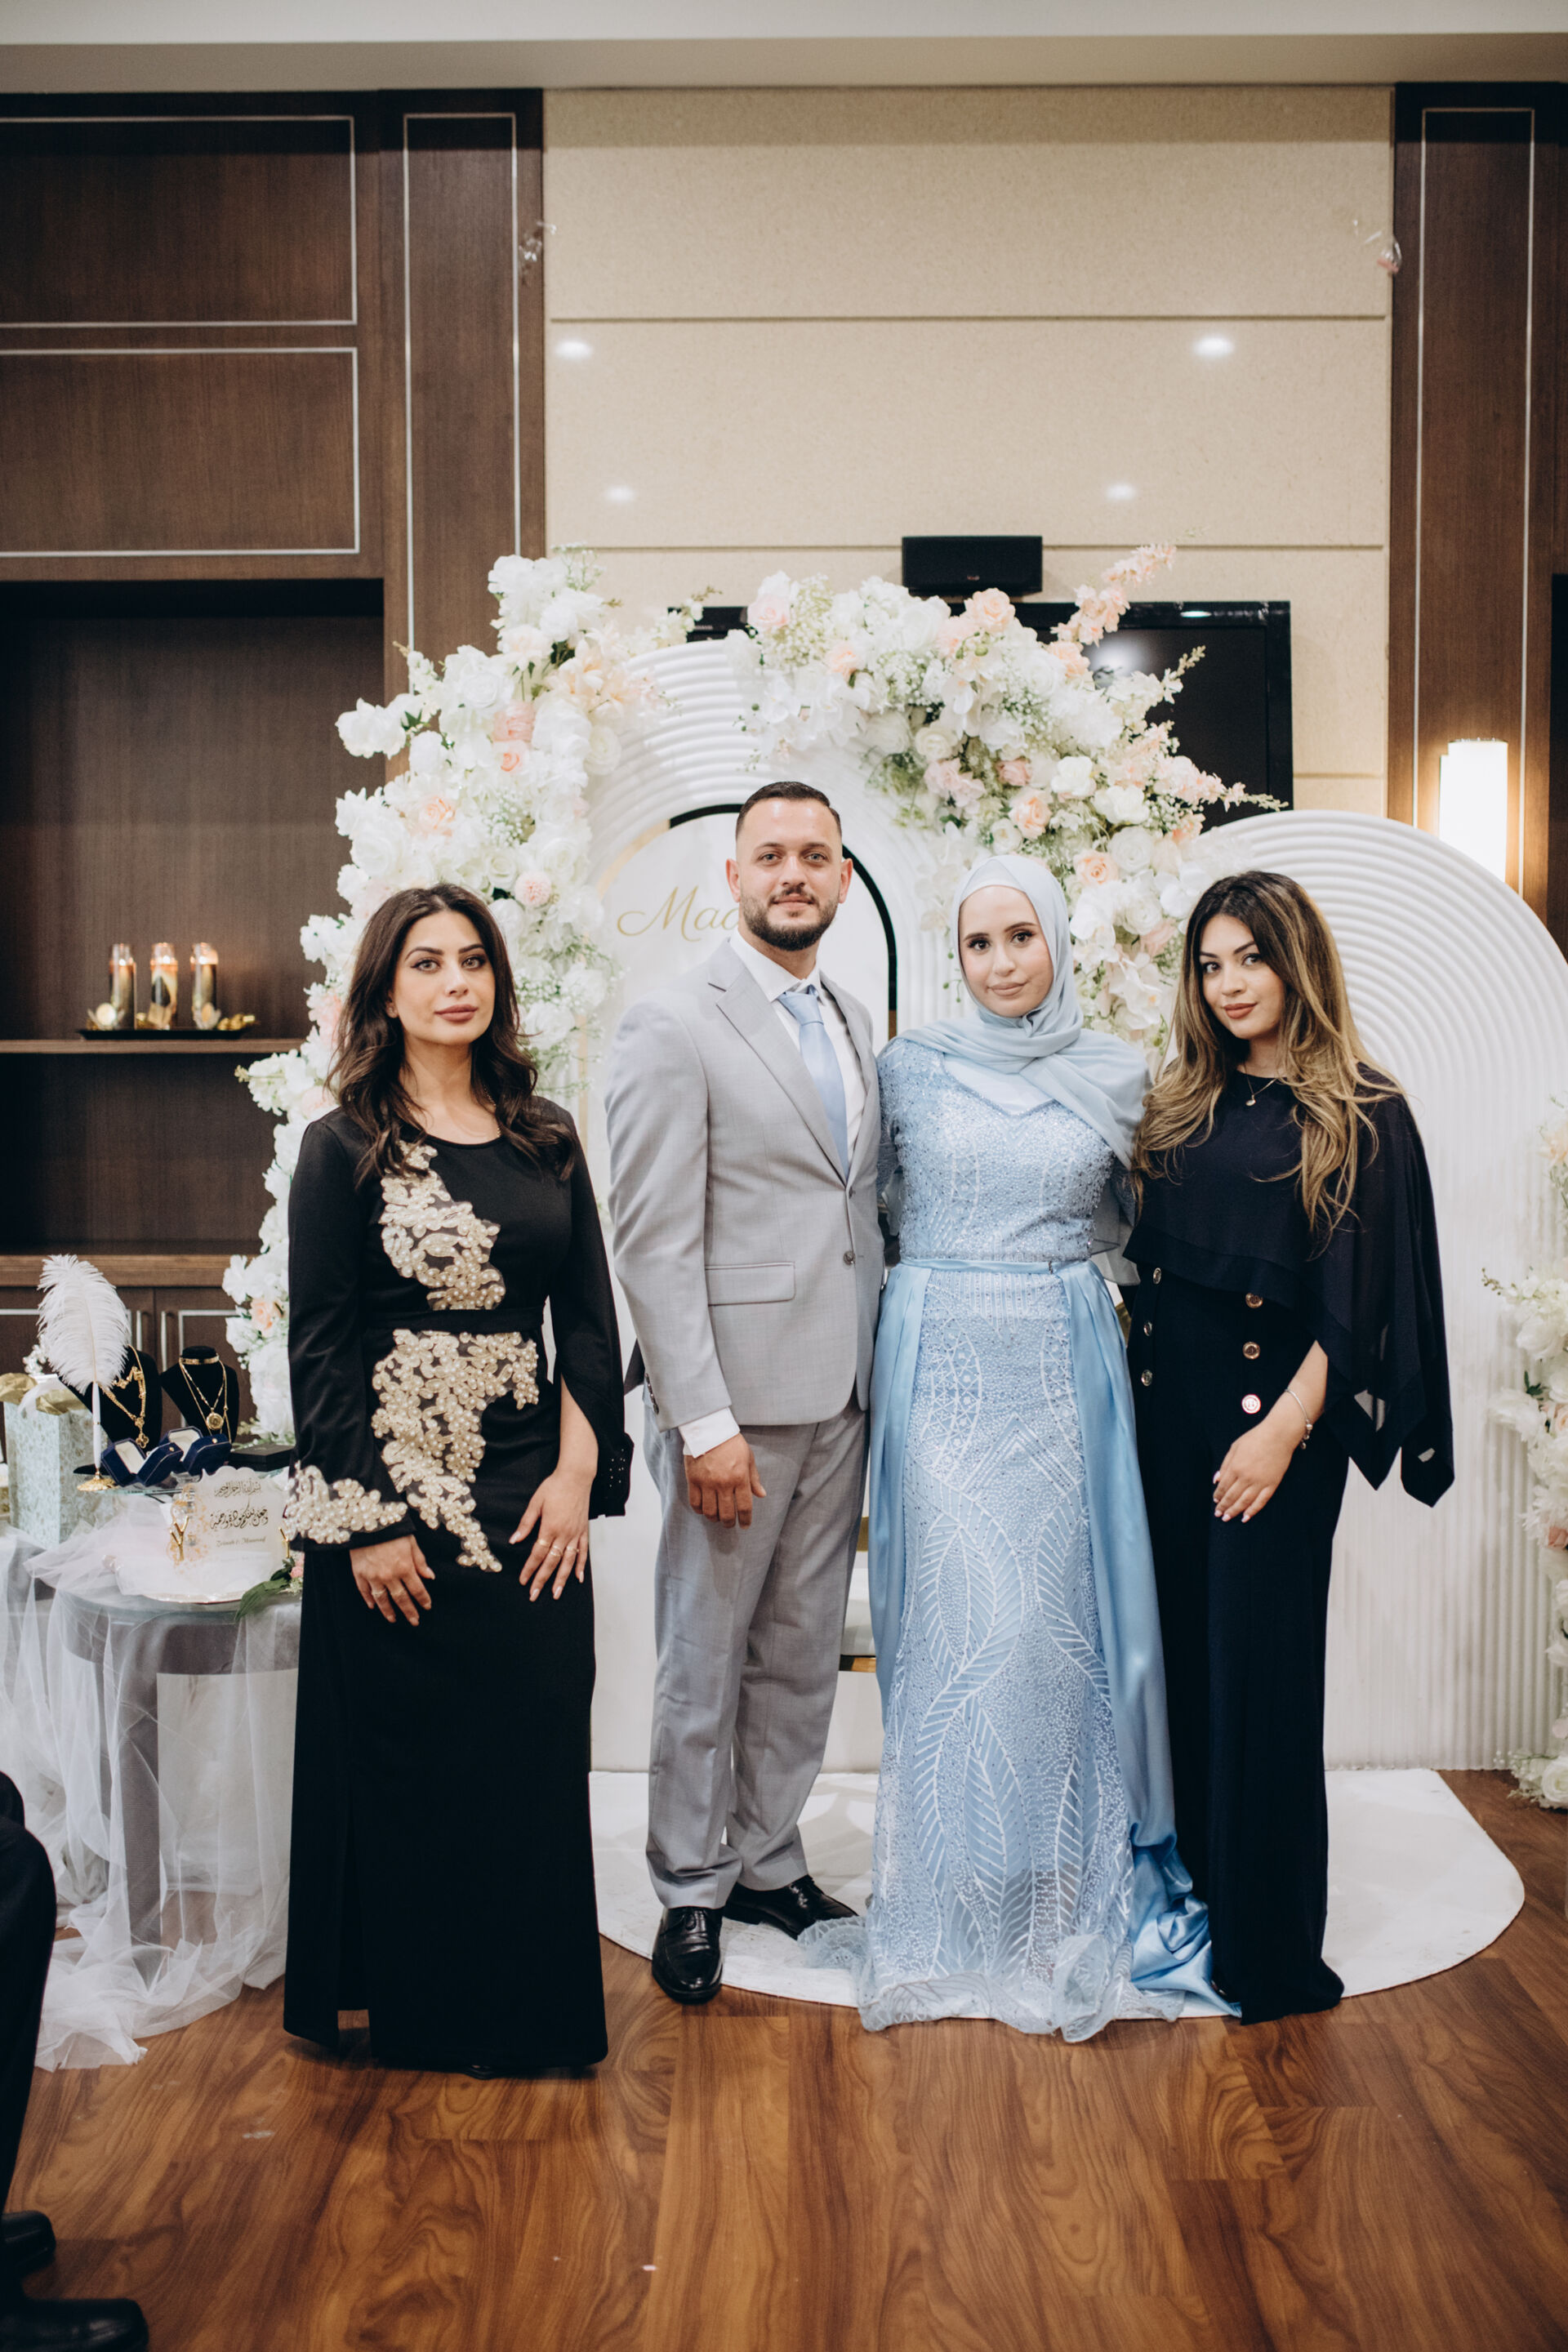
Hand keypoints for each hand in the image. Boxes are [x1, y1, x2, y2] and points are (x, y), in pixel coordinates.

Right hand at [350, 1534, 432, 1624]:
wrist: (368, 1521)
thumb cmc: (392, 1530)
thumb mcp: (411, 1542)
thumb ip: (420, 1561)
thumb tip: (430, 1577)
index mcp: (404, 1567)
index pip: (417, 1589)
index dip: (423, 1600)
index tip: (427, 1607)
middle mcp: (389, 1576)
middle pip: (401, 1599)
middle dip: (409, 1612)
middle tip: (414, 1622)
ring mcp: (373, 1576)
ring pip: (382, 1599)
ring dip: (388, 1611)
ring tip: (393, 1619)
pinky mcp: (359, 1574)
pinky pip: (364, 1591)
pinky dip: (368, 1600)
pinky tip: (372, 1606)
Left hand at [511, 1468, 592, 1598]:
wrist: (576, 1477)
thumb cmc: (554, 1487)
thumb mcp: (536, 1503)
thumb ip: (526, 1523)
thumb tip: (515, 1540)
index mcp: (550, 1528)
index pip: (537, 1554)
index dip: (529, 1569)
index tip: (523, 1581)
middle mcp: (564, 1534)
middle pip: (551, 1563)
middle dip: (542, 1580)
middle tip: (535, 1595)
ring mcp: (575, 1534)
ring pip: (568, 1562)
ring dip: (562, 1579)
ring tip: (556, 1593)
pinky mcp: (583, 1531)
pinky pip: (583, 1552)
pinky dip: (581, 1566)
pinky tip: (578, 1578)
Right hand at [684, 1434, 766, 1527]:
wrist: (709, 1429)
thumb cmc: (731, 1442)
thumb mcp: (748, 1458)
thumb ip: (754, 1478)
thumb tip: (761, 1494)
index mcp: (739, 1478)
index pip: (744, 1507)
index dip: (745, 1520)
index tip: (745, 1525)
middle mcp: (723, 1483)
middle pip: (726, 1513)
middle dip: (729, 1523)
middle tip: (730, 1524)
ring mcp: (707, 1483)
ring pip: (710, 1511)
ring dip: (714, 1518)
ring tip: (717, 1518)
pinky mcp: (693, 1480)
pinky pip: (695, 1503)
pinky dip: (699, 1510)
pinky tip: (704, 1510)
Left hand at [1213, 1404, 1306, 1522]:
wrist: (1278, 1435)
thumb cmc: (1255, 1438)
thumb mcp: (1235, 1447)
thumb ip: (1225, 1464)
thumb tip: (1216, 1479)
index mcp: (1235, 1467)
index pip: (1223, 1486)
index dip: (1218, 1495)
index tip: (1215, 1501)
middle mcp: (1246, 1477)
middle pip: (1232, 1496)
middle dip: (1223, 1506)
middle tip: (1218, 1514)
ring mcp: (1260, 1482)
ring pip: (1244, 1502)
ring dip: (1234, 1511)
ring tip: (1227, 1518)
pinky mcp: (1272, 1485)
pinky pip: (1261, 1501)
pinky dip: (1253, 1511)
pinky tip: (1246, 1517)